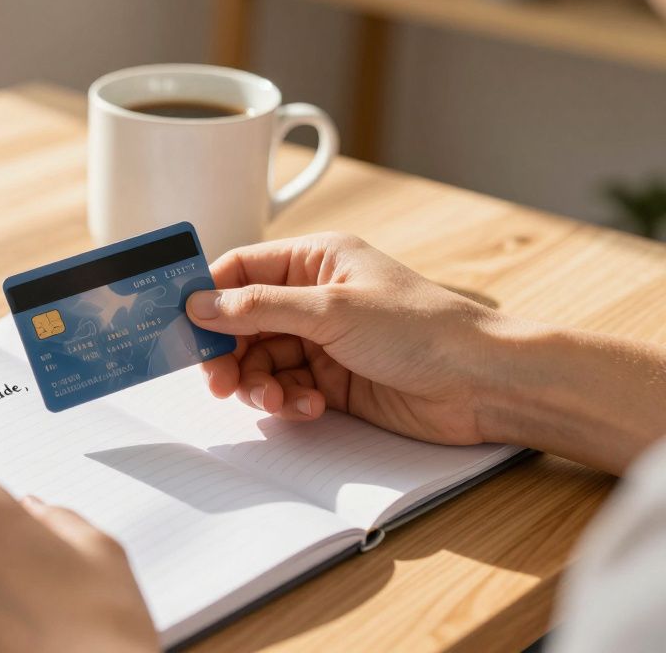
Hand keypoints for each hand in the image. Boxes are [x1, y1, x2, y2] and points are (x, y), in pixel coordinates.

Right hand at [185, 232, 507, 445]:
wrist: (483, 384)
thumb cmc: (421, 329)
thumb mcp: (331, 310)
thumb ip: (259, 308)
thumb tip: (199, 304)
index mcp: (314, 259)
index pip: (240, 270)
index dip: (207, 297)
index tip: (182, 328)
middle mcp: (314, 296)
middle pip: (242, 322)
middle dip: (229, 353)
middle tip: (221, 382)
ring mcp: (323, 340)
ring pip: (260, 360)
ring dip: (260, 383)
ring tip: (276, 400)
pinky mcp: (333, 379)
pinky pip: (286, 387)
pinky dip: (287, 400)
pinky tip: (310, 406)